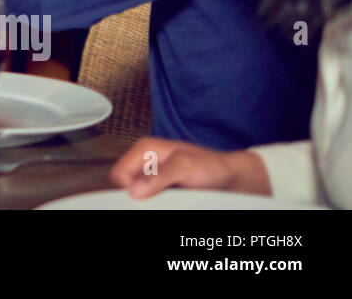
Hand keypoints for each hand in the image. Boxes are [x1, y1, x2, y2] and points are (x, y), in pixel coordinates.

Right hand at [109, 137, 271, 198]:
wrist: (233, 178)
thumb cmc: (213, 167)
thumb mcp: (186, 167)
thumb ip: (159, 175)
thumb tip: (134, 190)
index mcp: (145, 149)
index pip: (120, 174)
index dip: (130, 189)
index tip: (147, 199)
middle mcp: (145, 161)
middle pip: (126, 185)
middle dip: (139, 196)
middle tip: (162, 201)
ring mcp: (153, 176)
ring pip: (137, 194)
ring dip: (149, 202)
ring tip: (170, 202)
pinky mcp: (161, 188)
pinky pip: (148, 200)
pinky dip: (157, 205)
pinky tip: (171, 204)